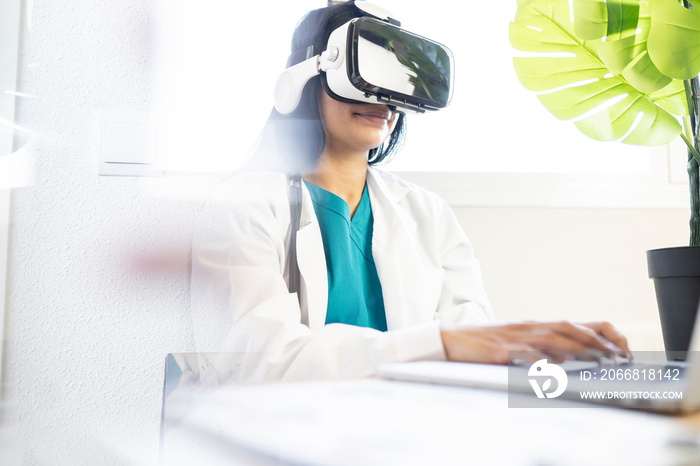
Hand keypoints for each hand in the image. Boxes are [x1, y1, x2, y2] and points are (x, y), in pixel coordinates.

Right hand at [440, 320, 629, 364]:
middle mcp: (529, 328)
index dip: (599, 333)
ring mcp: (516, 338)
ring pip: (553, 338)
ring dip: (580, 348)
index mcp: (534, 326)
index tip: (618, 348)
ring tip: (600, 359)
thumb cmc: (483, 343)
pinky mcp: (502, 350)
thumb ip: (539, 348)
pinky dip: (545, 359)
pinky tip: (559, 366)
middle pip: (569, 328)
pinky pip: (527, 354)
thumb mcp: (515, 342)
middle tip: (618, 355)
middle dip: (597, 340)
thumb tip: (569, 359)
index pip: (575, 323)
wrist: (450, 339)